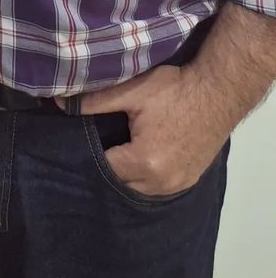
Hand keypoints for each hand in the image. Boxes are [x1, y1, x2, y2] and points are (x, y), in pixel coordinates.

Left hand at [74, 63, 230, 196]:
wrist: (217, 92)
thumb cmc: (174, 90)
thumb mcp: (131, 91)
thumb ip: (93, 101)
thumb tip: (59, 103)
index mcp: (144, 162)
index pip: (104, 168)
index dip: (89, 153)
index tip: (79, 138)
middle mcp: (161, 182)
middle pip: (121, 182)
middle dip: (106, 165)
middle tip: (94, 143)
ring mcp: (178, 184)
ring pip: (139, 188)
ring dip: (126, 173)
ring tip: (114, 149)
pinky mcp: (189, 180)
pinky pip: (157, 187)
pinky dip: (145, 176)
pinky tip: (137, 156)